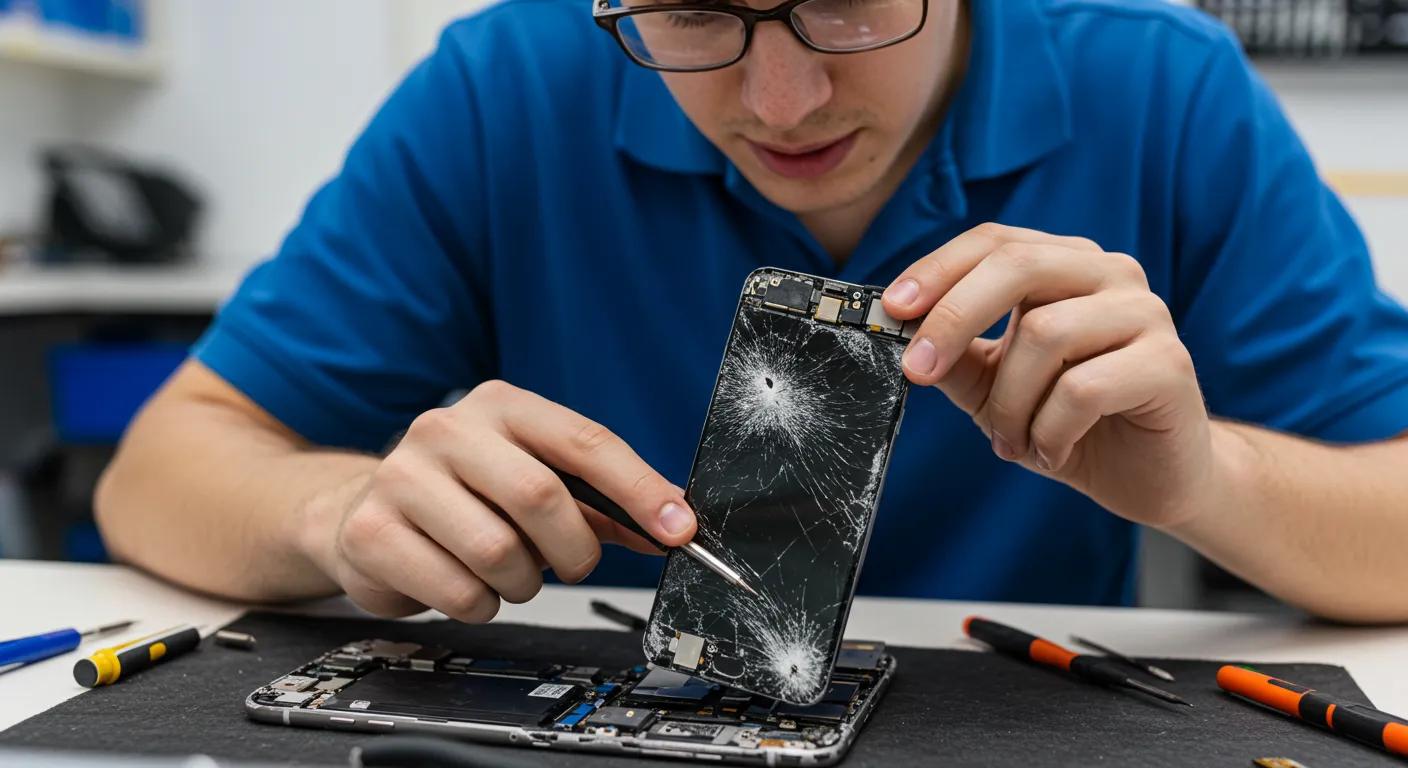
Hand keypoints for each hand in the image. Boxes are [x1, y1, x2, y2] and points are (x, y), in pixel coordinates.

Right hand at [314, 380, 695, 621]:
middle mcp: (448, 428)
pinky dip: (480, 604)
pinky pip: (458, 591)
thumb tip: (673, 523)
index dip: (640, 488)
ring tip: (506, 571)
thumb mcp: (533, 479)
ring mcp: (402, 476)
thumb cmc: (465, 496)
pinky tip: (465, 584)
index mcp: (501, 406)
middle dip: (573, 550)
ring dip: (522, 582)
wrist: (358, 511)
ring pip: (498, 552)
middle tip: (570, 565)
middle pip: (541, 497)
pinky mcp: (370, 531)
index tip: (678, 529)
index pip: (584, 441)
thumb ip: (603, 501)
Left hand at [882, 223, 1214, 526]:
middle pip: (1018, 267)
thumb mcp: (995, 386)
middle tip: (918, 371)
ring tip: (1010, 441)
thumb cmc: (1072, 422)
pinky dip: (1049, 430)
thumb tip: (899, 331)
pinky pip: (1083, 388)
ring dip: (1009, 403)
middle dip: (954, 319)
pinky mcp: (1169, 363)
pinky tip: (1050, 451)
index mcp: (1066, 265)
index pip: (994, 242)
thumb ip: (954, 355)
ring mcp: (1146, 314)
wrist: (1150, 476)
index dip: (937, 270)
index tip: (894, 310)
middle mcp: (1110, 274)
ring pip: (1045, 334)